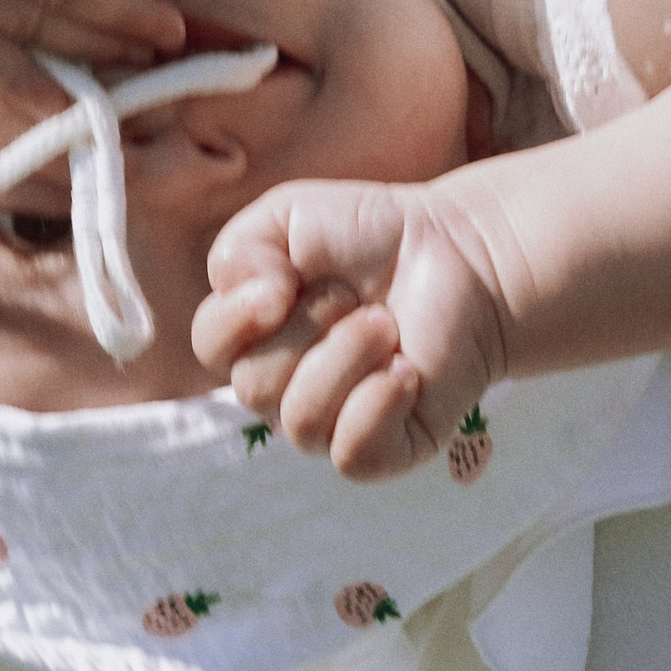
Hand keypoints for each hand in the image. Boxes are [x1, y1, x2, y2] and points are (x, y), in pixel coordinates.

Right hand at [194, 180, 510, 481]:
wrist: (460, 254)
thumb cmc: (372, 237)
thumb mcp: (288, 215)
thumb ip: (239, 250)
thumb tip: (255, 302)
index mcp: (254, 337)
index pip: (209, 346)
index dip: (239, 315)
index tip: (284, 280)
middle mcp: (285, 389)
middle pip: (254, 386)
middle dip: (310, 327)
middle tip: (357, 296)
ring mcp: (334, 424)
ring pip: (302, 421)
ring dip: (347, 358)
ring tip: (387, 324)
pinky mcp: (387, 449)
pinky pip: (352, 455)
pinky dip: (376, 406)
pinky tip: (406, 370)